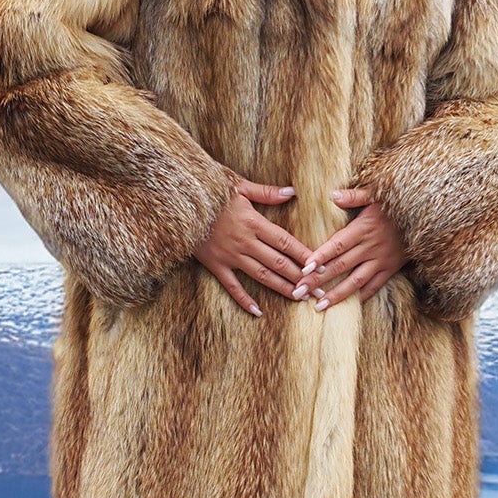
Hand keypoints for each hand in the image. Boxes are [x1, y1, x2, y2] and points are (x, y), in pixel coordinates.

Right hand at [193, 178, 309, 316]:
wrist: (176, 203)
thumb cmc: (208, 189)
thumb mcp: (238, 185)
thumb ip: (266, 192)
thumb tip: (291, 192)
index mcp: (253, 222)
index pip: (285, 242)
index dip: (304, 255)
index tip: (321, 265)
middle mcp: (245, 242)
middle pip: (279, 262)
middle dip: (301, 277)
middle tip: (318, 290)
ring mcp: (230, 255)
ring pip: (262, 275)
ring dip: (282, 288)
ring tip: (299, 299)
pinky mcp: (215, 264)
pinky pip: (232, 286)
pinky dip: (245, 300)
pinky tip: (258, 312)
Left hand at [292, 188, 406, 309]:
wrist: (429, 216)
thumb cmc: (398, 202)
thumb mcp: (377, 193)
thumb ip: (355, 195)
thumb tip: (333, 195)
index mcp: (364, 228)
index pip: (337, 245)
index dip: (320, 257)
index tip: (303, 268)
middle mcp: (371, 247)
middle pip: (340, 266)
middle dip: (318, 280)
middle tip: (299, 292)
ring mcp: (382, 260)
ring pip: (355, 281)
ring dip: (336, 295)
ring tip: (318, 306)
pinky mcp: (391, 268)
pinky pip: (374, 286)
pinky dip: (360, 296)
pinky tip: (346, 305)